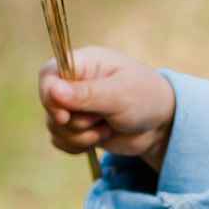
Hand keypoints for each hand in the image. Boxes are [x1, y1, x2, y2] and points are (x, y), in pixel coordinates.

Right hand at [40, 46, 175, 167]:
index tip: (64, 116)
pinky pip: (60, 140)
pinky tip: (100, 138)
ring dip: (80, 136)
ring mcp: (73, 105)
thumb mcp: (120, 94)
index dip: (49, 97)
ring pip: (54, 126)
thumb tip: (54, 90)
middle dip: (75, 121)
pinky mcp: (76, 126)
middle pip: (50, 105)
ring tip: (107, 128)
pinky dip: (78, 145)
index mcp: (83, 63)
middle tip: (103, 119)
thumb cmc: (146, 98)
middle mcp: (73, 82)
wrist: (161, 125)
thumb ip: (87, 93)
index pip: (48, 75)